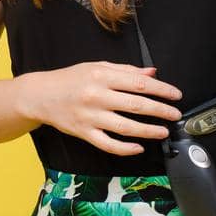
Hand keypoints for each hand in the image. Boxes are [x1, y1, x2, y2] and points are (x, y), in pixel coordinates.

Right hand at [16, 62, 183, 156]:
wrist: (40, 95)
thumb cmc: (70, 79)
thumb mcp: (96, 67)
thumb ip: (125, 70)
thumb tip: (153, 73)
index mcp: (102, 76)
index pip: (139, 83)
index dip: (161, 89)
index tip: (176, 95)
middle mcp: (97, 96)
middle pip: (136, 105)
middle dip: (160, 111)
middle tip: (175, 114)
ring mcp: (90, 116)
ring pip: (125, 127)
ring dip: (148, 131)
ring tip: (163, 131)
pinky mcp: (83, 132)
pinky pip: (108, 144)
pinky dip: (125, 148)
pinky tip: (138, 148)